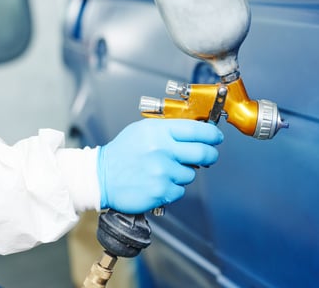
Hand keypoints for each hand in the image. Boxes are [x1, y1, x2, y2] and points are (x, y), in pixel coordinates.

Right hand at [98, 118, 222, 213]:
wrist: (102, 177)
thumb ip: (168, 128)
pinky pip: (180, 190)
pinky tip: (159, 182)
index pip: (197, 129)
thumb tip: (196, 130)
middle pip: (203, 152)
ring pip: (191, 174)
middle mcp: (162, 150)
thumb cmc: (122, 153)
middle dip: (211, 154)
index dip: (212, 134)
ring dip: (184, 173)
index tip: (216, 137)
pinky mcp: (161, 191)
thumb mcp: (142, 130)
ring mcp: (163, 172)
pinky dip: (173, 188)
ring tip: (165, 170)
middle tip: (209, 155)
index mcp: (159, 132)